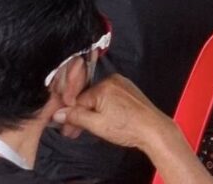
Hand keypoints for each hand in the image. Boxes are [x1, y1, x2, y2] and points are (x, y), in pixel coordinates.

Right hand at [53, 74, 172, 150]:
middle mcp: (113, 80)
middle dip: (80, 115)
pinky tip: (102, 120)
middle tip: (74, 131)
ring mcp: (122, 84)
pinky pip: (109, 96)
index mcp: (104, 85)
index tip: (66, 127)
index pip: (78, 100)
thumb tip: (59, 113)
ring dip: (90, 113)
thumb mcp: (97, 125)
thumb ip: (77, 117)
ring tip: (88, 129)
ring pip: (98, 98)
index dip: (71, 116)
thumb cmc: (128, 127)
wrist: (152, 129)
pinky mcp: (128, 90)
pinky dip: (102, 108)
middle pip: (88, 98)